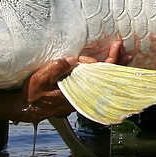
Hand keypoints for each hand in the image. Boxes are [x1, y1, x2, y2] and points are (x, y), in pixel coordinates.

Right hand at [16, 42, 130, 121]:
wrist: (27, 108)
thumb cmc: (33, 94)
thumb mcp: (41, 78)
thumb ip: (56, 68)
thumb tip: (71, 60)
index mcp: (77, 92)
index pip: (100, 76)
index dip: (110, 61)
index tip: (115, 49)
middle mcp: (83, 96)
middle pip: (106, 79)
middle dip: (117, 64)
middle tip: (128, 53)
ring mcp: (82, 96)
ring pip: (102, 82)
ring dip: (112, 69)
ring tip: (123, 57)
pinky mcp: (79, 94)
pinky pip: (96, 83)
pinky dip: (103, 73)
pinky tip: (107, 66)